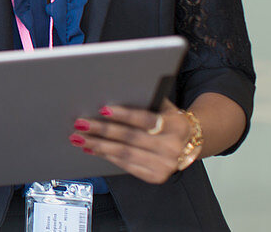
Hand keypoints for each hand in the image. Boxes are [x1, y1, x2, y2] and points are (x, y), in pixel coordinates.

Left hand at [69, 99, 191, 183]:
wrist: (190, 142)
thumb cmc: (169, 119)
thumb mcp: (163, 106)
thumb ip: (143, 100)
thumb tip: (111, 93)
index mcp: (176, 125)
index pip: (145, 119)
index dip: (123, 114)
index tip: (102, 109)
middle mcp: (172, 147)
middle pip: (131, 138)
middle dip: (102, 130)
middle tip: (81, 124)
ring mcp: (165, 165)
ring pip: (125, 154)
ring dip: (98, 145)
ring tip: (80, 138)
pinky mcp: (156, 176)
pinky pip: (126, 165)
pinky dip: (106, 156)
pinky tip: (92, 149)